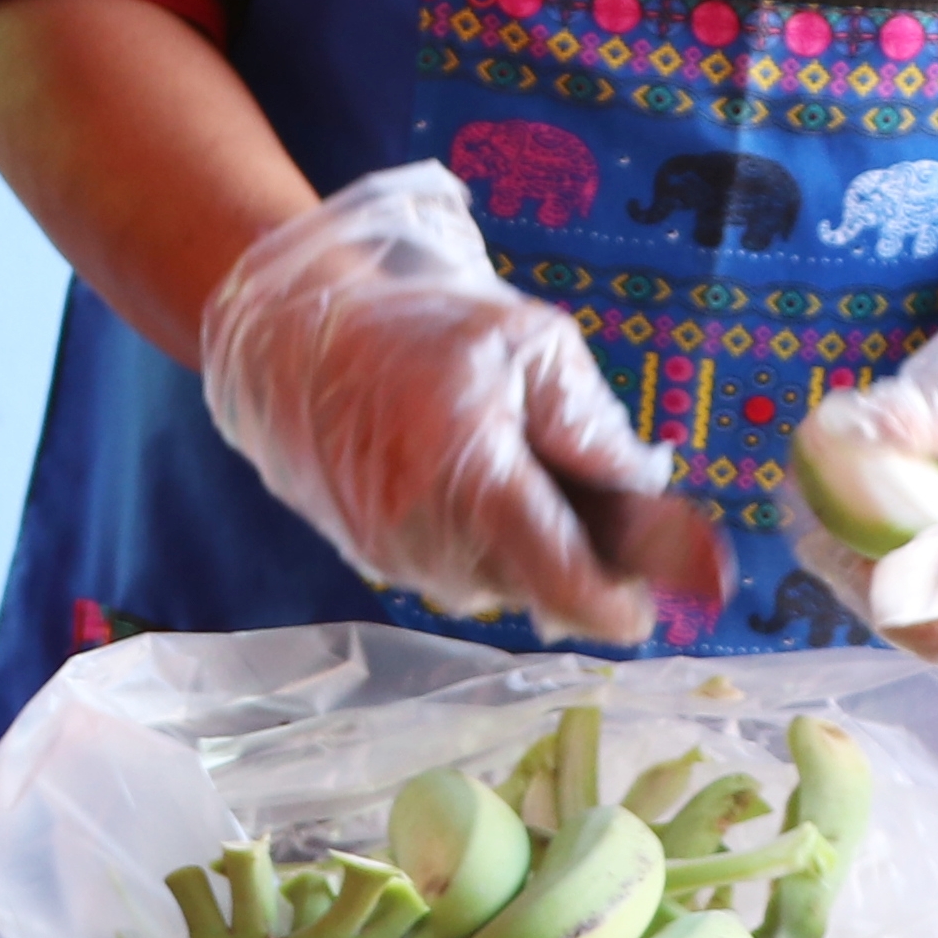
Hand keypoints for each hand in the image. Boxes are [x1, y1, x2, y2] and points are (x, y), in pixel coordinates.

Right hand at [195, 163, 677, 641]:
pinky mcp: (371, 558)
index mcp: (476, 482)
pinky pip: (455, 571)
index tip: (647, 602)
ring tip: (507, 467)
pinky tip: (463, 479)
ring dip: (523, 547)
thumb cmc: (419, 330)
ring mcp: (395, 557)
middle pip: (539, 591)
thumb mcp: (531, 345)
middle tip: (582, 494)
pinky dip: (477, 540)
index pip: (567, 587)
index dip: (618, 606)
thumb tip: (648, 492)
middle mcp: (430, 540)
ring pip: (497, 584)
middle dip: (574, 558)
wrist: (290, 338)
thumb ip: (595, 428)